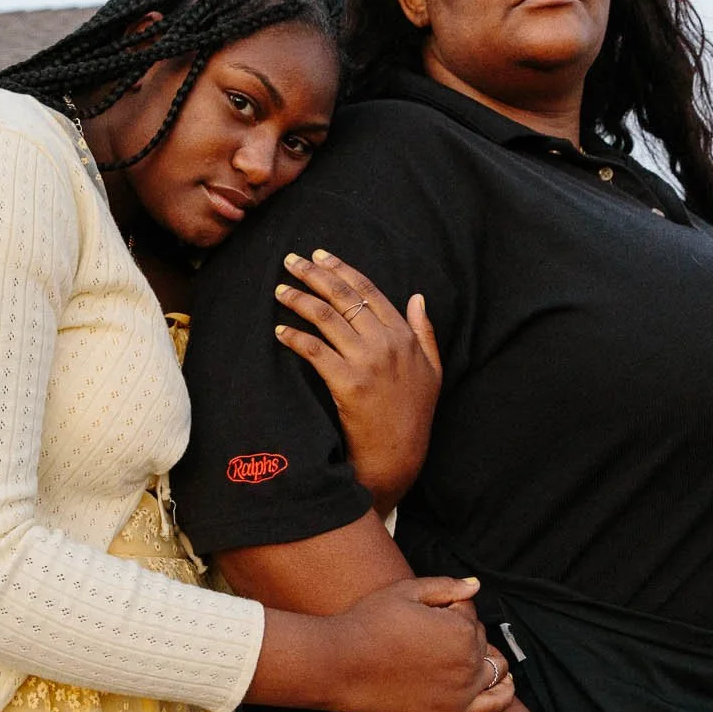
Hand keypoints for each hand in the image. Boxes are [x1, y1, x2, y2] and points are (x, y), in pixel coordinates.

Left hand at [273, 249, 441, 512]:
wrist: (399, 456)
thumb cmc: (414, 414)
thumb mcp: (433, 369)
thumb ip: (425, 331)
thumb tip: (417, 297)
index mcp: (405, 336)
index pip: (369, 291)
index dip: (342, 269)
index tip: (320, 255)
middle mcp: (387, 344)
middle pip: (344, 297)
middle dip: (314, 274)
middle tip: (291, 261)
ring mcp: (368, 363)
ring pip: (327, 318)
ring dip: (299, 299)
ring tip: (280, 290)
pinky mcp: (349, 384)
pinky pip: (315, 351)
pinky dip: (295, 337)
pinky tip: (280, 331)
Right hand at [324, 576, 513, 711]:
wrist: (340, 665)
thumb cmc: (369, 623)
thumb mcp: (406, 591)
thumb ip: (447, 586)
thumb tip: (476, 586)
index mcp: (460, 628)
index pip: (468, 609)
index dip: (445, 606)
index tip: (420, 613)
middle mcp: (468, 661)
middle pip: (479, 638)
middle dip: (459, 630)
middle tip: (424, 633)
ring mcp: (463, 690)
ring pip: (491, 666)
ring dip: (482, 656)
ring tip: (453, 653)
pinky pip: (494, 703)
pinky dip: (505, 691)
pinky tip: (506, 683)